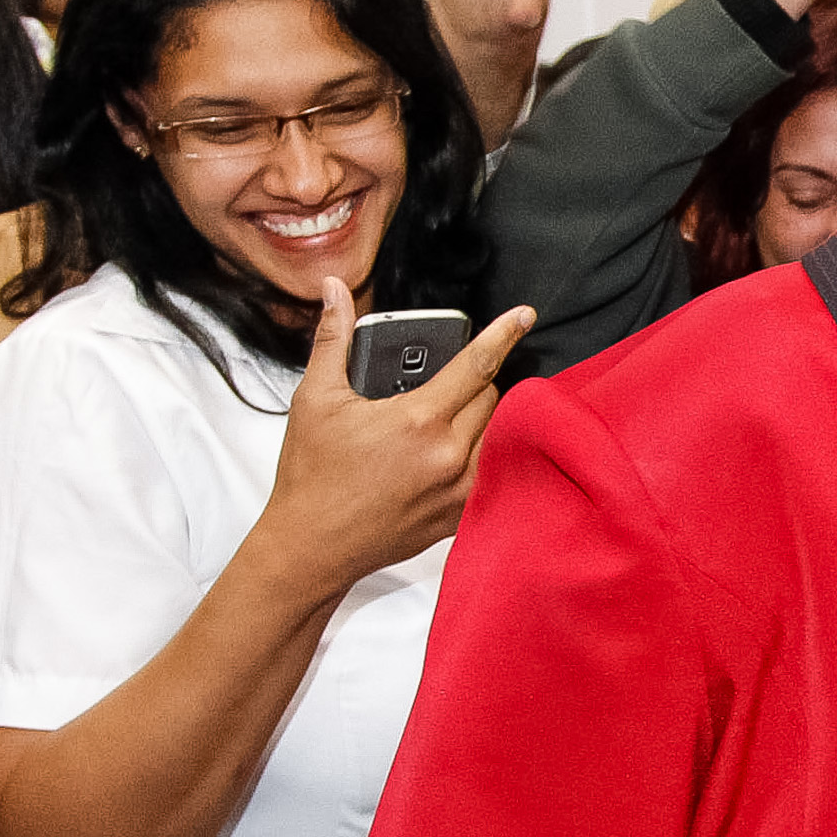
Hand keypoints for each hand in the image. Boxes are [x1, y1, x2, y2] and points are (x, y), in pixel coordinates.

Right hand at [241, 284, 530, 599]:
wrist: (312, 545)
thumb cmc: (312, 476)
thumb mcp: (316, 399)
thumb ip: (333, 339)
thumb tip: (335, 291)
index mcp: (418, 421)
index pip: (477, 365)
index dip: (503, 334)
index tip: (524, 316)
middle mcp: (448, 455)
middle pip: (492, 397)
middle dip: (474, 381)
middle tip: (444, 384)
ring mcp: (459, 489)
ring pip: (498, 434)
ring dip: (481, 419)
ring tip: (449, 417)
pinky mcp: (461, 515)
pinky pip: (491, 472)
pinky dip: (480, 455)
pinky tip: (452, 453)